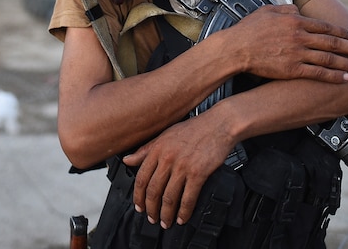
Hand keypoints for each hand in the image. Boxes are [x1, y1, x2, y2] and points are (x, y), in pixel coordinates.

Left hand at [123, 114, 231, 228]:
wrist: (219, 124)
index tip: (139, 206)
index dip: (138, 196)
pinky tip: (182, 218)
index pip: (142, 178)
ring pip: (169, 197)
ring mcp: (183, 166)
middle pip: (154, 191)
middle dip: (151, 209)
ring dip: (166, 214)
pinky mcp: (198, 173)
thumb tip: (128, 160)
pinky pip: (188, 198)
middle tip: (152, 218)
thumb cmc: (194, 129)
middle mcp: (168, 158)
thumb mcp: (165, 135)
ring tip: (166, 222)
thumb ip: (146, 150)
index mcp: (158, 149)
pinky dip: (184, 212)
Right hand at [213, 4, 347, 82]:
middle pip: (332, 43)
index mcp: (296, 21)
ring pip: (329, 59)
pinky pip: (318, 74)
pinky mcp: (293, 69)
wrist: (235, 49)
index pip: (325, 27)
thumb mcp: (267, 10)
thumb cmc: (248, 29)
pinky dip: (333, 76)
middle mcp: (300, 36)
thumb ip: (286, 9)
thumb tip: (298, 11)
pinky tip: (344, 79)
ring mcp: (298, 54)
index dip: (341, 32)